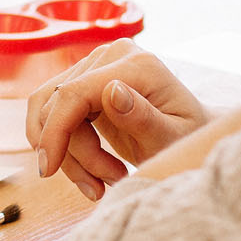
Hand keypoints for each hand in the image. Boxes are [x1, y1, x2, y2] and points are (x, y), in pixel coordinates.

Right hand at [26, 40, 207, 200]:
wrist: (192, 135)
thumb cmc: (188, 140)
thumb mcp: (174, 139)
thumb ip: (145, 118)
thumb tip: (111, 91)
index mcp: (137, 65)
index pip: (74, 93)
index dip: (54, 132)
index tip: (47, 171)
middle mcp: (111, 55)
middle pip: (59, 106)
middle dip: (74, 154)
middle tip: (103, 185)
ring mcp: (95, 64)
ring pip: (49, 112)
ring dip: (67, 154)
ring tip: (100, 182)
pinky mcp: (83, 80)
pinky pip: (52, 113)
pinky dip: (62, 146)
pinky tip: (89, 170)